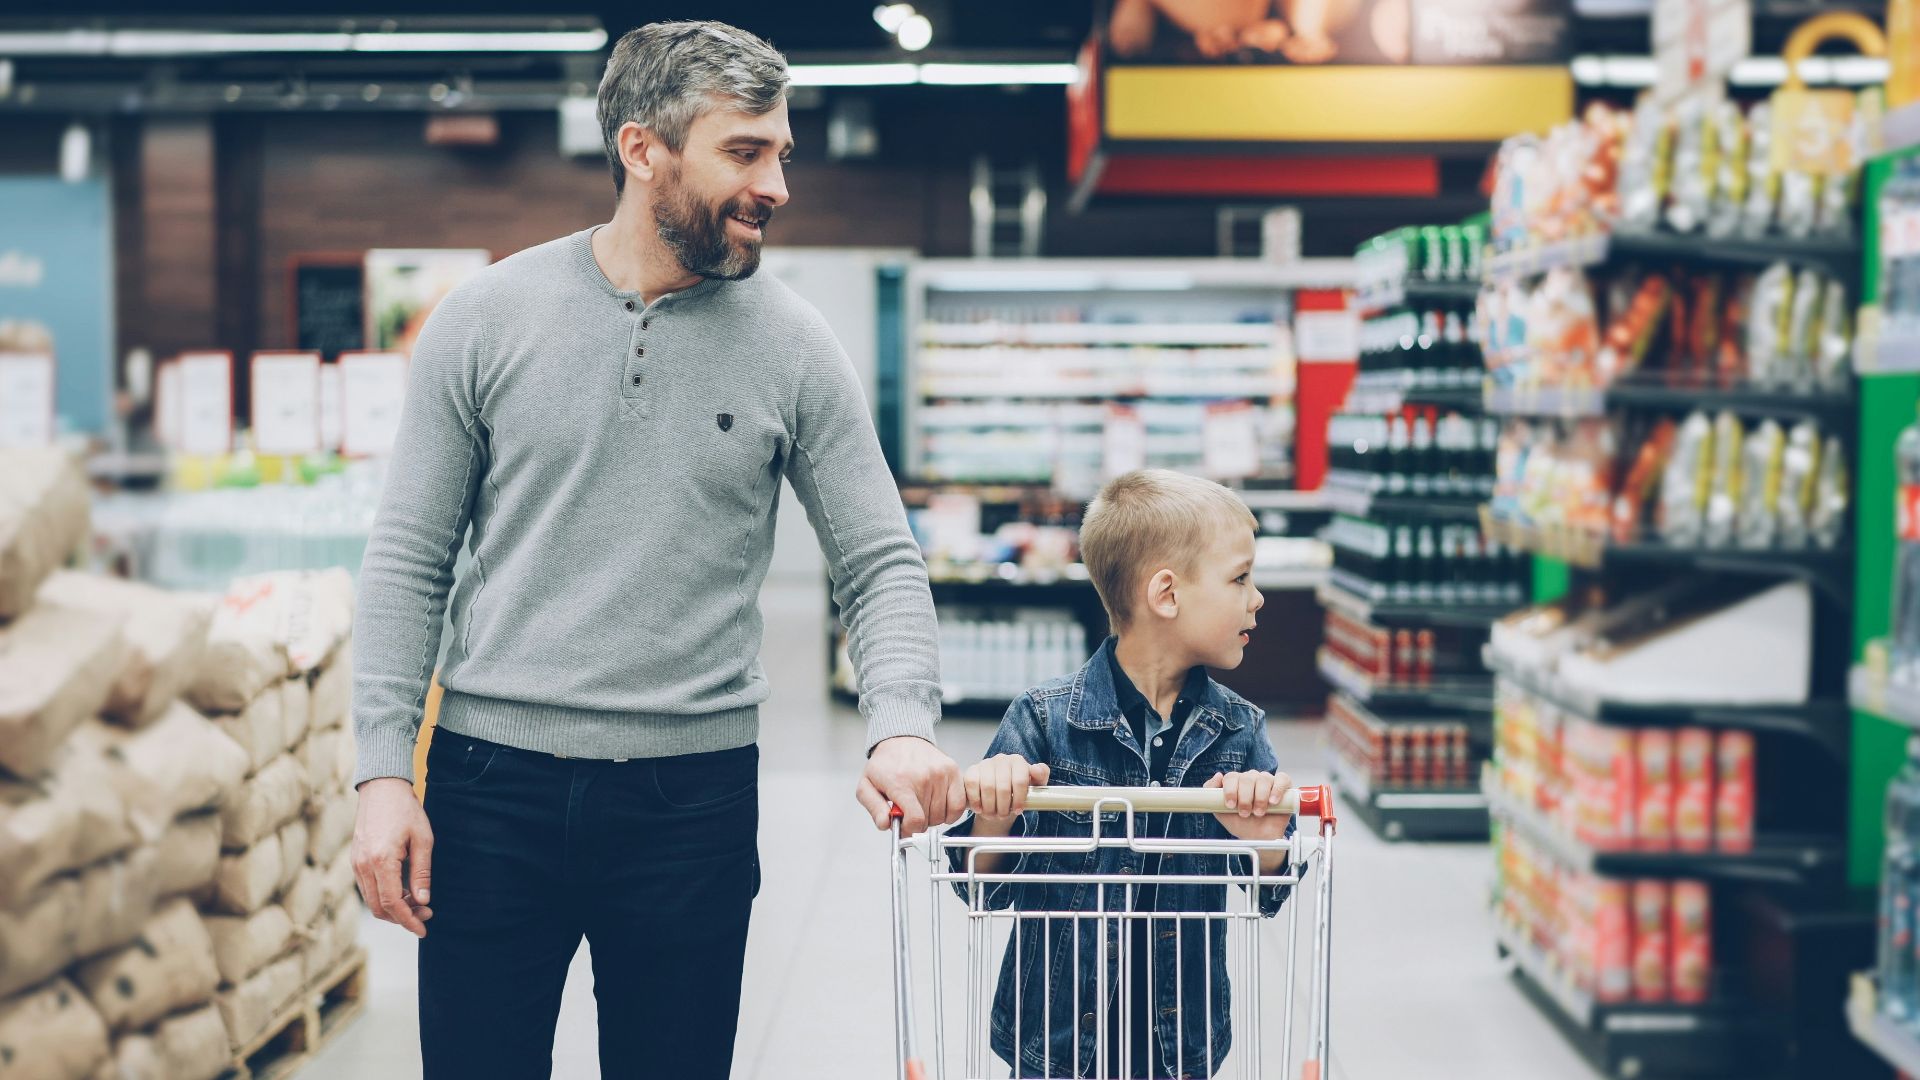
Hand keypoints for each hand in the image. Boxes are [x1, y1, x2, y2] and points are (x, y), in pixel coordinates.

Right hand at [352, 777, 434, 936]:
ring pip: (371, 900)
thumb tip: (423, 901)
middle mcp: (363, 865)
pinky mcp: (355, 860)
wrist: (382, 788)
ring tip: (418, 902)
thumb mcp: (423, 840)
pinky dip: (384, 896)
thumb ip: (422, 873)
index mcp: (381, 860)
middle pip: (379, 908)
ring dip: (393, 908)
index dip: (408, 920)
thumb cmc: (406, 811)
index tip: (423, 929)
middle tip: (426, 914)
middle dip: (403, 917)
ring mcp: (356, 863)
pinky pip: (367, 888)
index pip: (392, 903)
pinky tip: (403, 891)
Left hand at [857, 736, 963, 835]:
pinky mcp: (952, 770)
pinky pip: (959, 805)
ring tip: (923, 805)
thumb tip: (885, 824)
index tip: (906, 826)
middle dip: (919, 823)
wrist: (901, 739)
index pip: (916, 820)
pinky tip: (939, 806)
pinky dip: (951, 812)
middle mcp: (923, 777)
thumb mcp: (866, 786)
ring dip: (933, 817)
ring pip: (943, 815)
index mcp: (900, 783)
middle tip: (911, 812)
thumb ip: (874, 808)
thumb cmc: (885, 764)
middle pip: (929, 820)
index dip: (910, 830)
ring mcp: (940, 774)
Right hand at [963, 754, 1050, 827]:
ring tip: (993, 814)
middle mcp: (1001, 759)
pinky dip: (976, 800)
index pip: (1020, 780)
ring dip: (990, 806)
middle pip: (1003, 787)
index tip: (1018, 810)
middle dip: (1004, 806)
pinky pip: (972, 785)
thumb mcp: (1034, 785)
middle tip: (1004, 815)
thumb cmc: (1016, 790)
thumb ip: (1040, 776)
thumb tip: (1039, 770)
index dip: (1019, 798)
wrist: (997, 794)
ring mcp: (985, 764)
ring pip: (987, 787)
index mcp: (1017, 761)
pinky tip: (980, 808)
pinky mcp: (971, 770)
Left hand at [1205, 770, 1294, 841]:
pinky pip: (1282, 779)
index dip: (1230, 791)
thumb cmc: (1241, 823)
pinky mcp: (1282, 785)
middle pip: (1247, 778)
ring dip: (1260, 798)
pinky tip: (1273, 801)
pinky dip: (1277, 789)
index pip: (1231, 777)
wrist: (1258, 837)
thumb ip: (1211, 793)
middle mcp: (1251, 778)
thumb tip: (1217, 776)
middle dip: (1245, 798)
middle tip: (1245, 813)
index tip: (1231, 805)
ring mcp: (1267, 780)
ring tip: (1259, 812)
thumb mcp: (1220, 811)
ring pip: (1263, 779)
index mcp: (1236, 782)